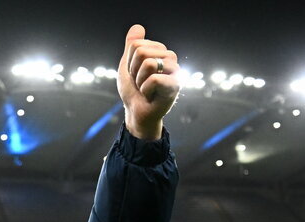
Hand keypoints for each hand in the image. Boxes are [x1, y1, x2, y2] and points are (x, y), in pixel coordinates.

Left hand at [117, 24, 179, 139]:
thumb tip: (137, 27)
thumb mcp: (127, 66)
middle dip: (133, 70)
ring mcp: (175, 71)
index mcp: (159, 51)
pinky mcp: (176, 85)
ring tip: (146, 88)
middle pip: (141, 51)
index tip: (134, 74)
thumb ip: (132, 46)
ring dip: (139, 80)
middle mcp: (170, 58)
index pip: (136, 45)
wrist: (136, 112)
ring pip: (148, 63)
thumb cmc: (133, 91)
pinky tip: (151, 96)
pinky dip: (145, 90)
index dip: (129, 62)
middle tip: (140, 82)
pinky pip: (154, 79)